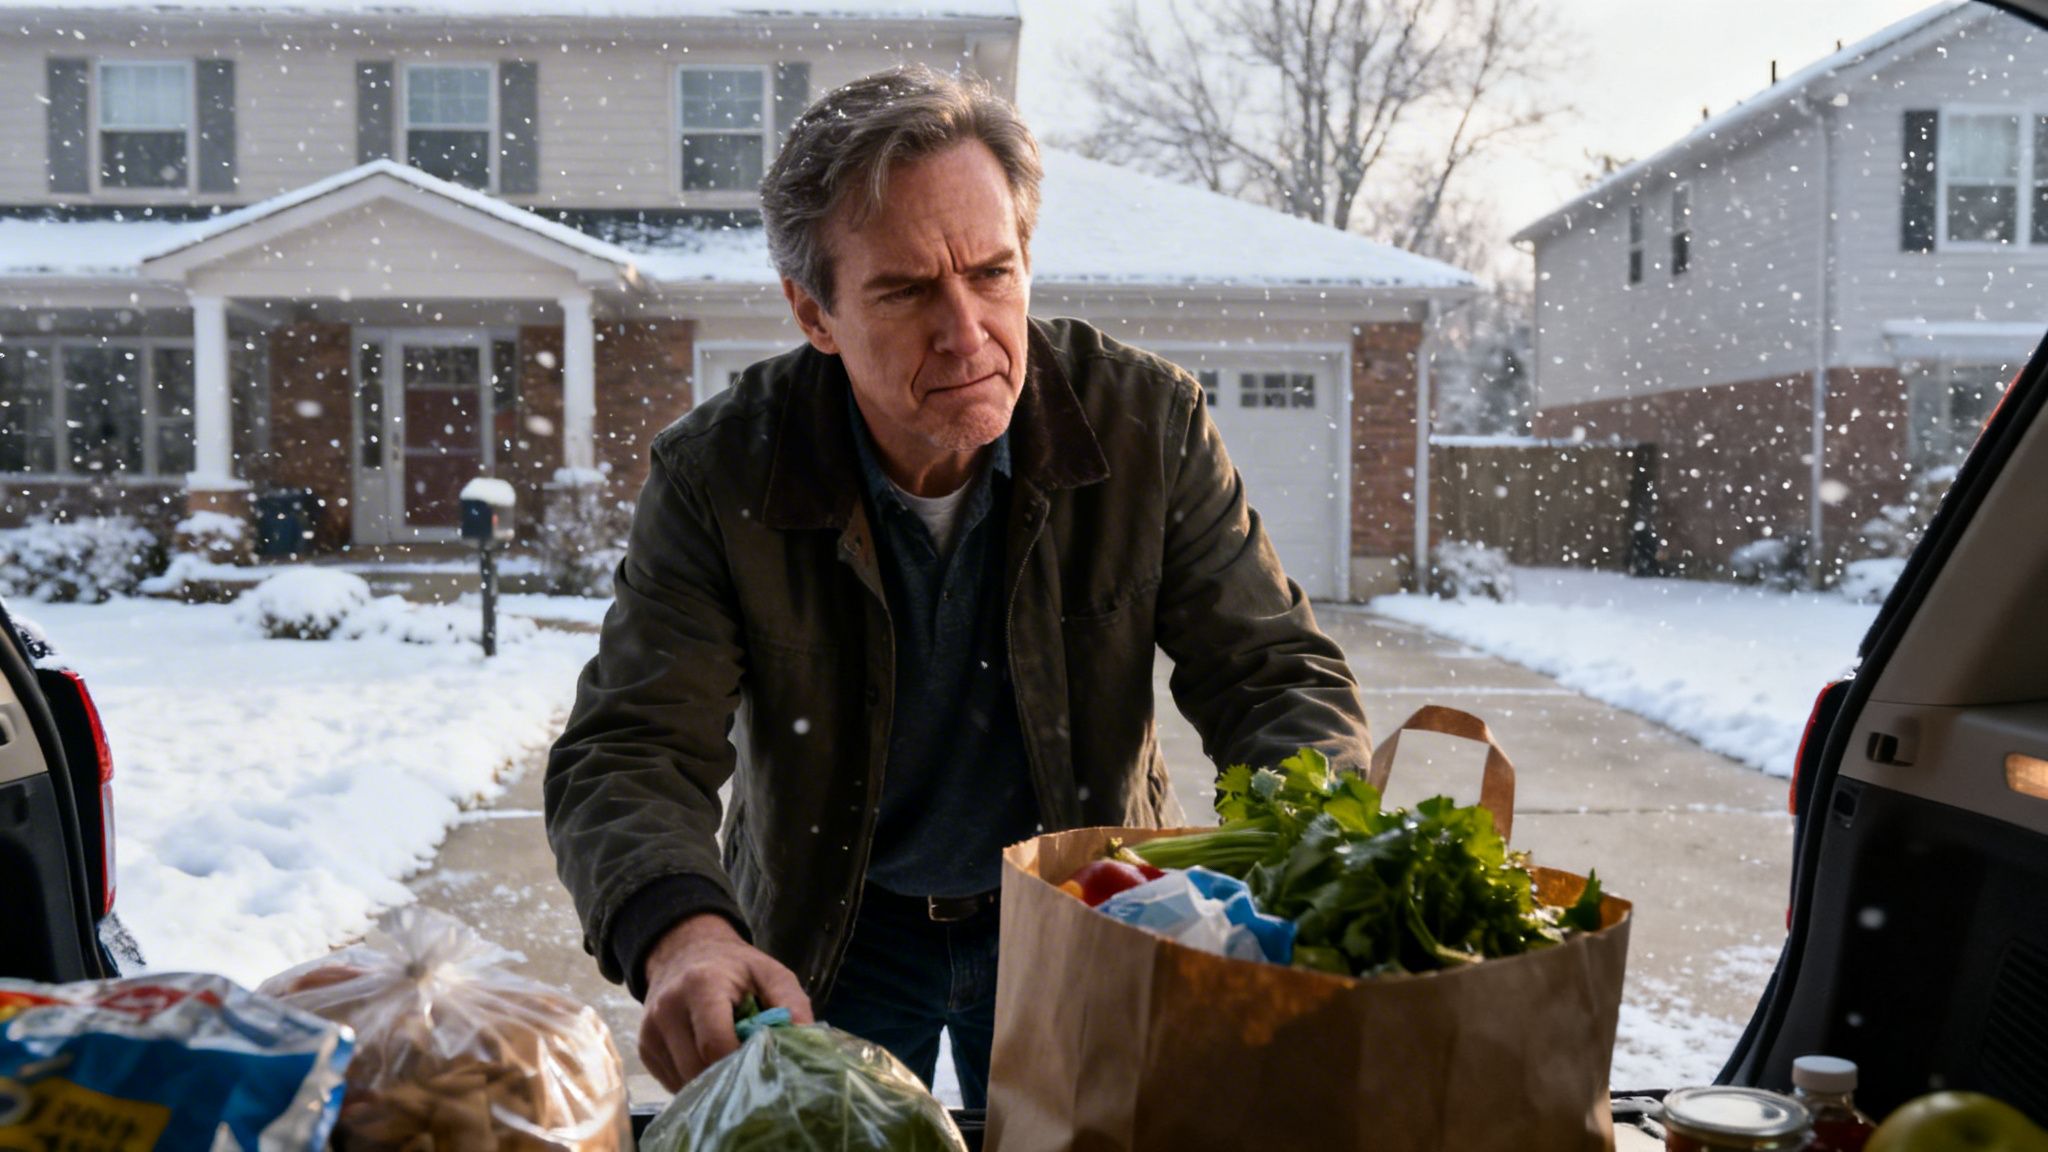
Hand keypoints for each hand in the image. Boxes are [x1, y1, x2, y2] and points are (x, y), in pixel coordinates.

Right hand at [637, 913, 813, 1089]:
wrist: (683, 951)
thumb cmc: (734, 967)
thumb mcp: (769, 972)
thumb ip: (790, 1001)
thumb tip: (804, 1036)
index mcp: (700, 986)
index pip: (715, 1044)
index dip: (741, 1063)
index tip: (764, 1066)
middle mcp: (668, 1009)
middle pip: (697, 1068)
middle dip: (728, 1079)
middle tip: (753, 1074)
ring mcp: (650, 1032)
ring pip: (684, 1081)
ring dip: (711, 1084)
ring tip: (733, 1066)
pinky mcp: (644, 1049)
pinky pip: (672, 1082)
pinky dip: (695, 1081)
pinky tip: (711, 1064)